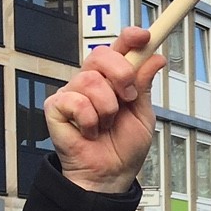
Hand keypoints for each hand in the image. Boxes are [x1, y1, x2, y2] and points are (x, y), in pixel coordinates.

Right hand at [45, 28, 164, 194]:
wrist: (110, 175)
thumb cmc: (123, 148)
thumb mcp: (143, 114)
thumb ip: (144, 85)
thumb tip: (155, 57)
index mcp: (113, 79)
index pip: (118, 48)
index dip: (129, 37)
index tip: (144, 35)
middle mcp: (91, 81)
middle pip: (101, 53)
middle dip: (120, 73)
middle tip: (128, 98)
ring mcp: (72, 93)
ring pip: (91, 80)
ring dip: (107, 108)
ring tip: (106, 125)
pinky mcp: (56, 107)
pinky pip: (75, 101)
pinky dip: (90, 120)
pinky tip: (90, 131)